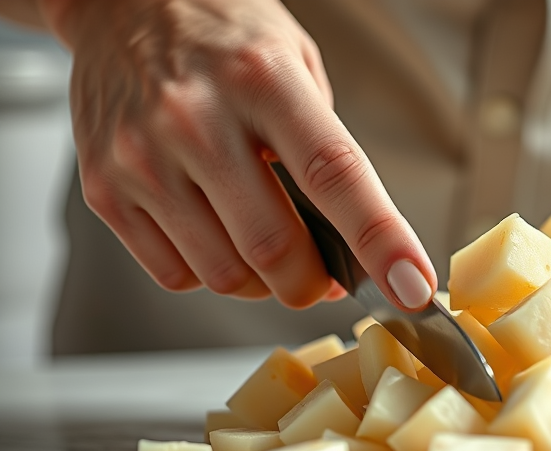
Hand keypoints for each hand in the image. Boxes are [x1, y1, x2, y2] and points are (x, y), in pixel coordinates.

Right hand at [41, 0, 435, 310]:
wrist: (121, 2)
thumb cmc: (224, 37)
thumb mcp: (296, 66)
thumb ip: (326, 149)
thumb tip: (352, 244)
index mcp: (262, 80)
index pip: (334, 176)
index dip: (380, 242)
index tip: (411, 287)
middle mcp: (196, 119)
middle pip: (274, 249)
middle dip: (315, 283)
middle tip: (327, 277)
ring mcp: (142, 158)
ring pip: (225, 274)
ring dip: (264, 283)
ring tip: (269, 245)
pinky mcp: (105, 190)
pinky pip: (176, 274)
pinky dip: (213, 274)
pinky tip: (219, 234)